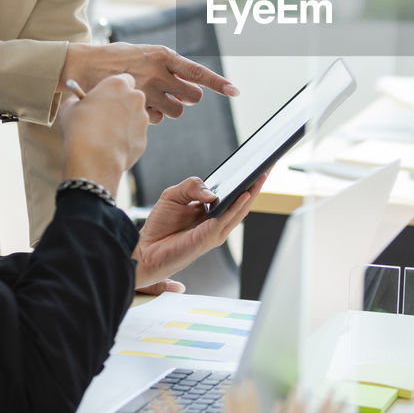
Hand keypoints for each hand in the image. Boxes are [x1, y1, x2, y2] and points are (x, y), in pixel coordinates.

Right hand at [56, 73, 147, 193]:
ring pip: (134, 118)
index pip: (124, 79)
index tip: (105, 96)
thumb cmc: (79, 129)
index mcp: (117, 85)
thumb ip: (78, 100)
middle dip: (122, 105)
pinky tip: (110, 147)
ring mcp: (142, 119)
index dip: (114, 89)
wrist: (93, 159)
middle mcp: (135, 98)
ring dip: (124, 123)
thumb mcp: (69, 108)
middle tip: (105, 115)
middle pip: (132, 98)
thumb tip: (79, 102)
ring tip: (104, 135)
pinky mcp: (143, 139)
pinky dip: (125, 140)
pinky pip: (134, 136)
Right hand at [61, 42, 238, 123]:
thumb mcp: (144, 53)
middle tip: (174, 94)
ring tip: (151, 98)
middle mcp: (158, 73)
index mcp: (163, 55)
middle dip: (188, 98)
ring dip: (169, 108)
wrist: (83, 65)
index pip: (197, 72)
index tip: (235, 91)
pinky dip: (151, 116)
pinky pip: (156, 119)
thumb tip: (187, 84)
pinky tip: (136, 106)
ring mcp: (147, 92)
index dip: (218, 83)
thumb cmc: (116, 58)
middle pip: (192, 97)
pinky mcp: (136, 108)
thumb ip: (166, 66)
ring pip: (176, 111)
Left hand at [132, 172, 267, 292]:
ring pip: (241, 209)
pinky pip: (227, 219)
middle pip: (243, 200)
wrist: (145, 249)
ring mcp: (216, 231)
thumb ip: (192, 186)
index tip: (258, 162)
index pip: (233, 193)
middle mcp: (217, 221)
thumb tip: (212, 193)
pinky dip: (238, 205)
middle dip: (257, 182)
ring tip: (263, 174)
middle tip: (268, 164)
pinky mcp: (209, 238)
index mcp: (211, 211)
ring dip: (253, 191)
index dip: (246, 179)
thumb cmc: (160, 226)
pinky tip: (244, 193)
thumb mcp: (173, 195)